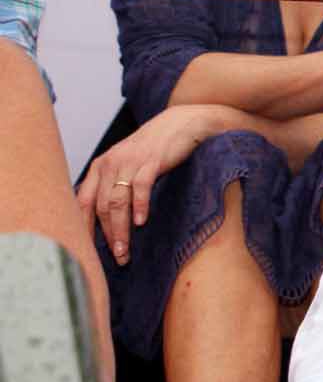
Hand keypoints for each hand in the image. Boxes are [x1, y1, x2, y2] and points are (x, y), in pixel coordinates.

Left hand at [76, 104, 228, 263]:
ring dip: (120, 229)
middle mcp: (109, 164)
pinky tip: (142, 222)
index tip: (88, 250)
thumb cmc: (155, 149)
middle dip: (107, 235)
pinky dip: (140, 206)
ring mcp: (129, 162)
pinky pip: (140, 187)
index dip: (83, 227)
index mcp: (99, 167)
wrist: (181, 123)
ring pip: (117, 202)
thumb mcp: (127, 164)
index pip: (82, 202)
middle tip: (116, 257)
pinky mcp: (150, 161)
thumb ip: (115, 185)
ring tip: (125, 250)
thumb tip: (108, 218)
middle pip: (100, 206)